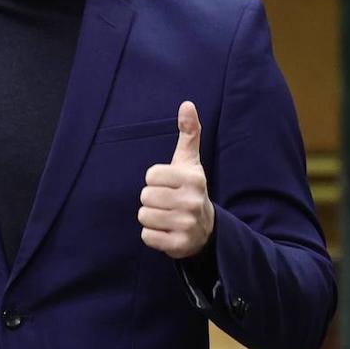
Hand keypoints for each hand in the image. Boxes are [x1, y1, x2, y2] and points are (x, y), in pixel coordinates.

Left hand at [138, 101, 214, 258]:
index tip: (169, 185)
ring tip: (167, 216)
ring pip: (144, 216)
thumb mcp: (189, 161)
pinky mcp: (179, 245)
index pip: (150, 175)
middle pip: (145, 196)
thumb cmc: (190, 188)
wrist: (206, 228)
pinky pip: (147, 236)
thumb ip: (189, 132)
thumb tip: (187, 103)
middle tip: (168, 203)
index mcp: (192, 178)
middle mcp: (192, 201)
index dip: (155, 180)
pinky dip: (152, 235)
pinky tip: (166, 231)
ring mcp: (187, 224)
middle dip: (152, 200)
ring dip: (151, 217)